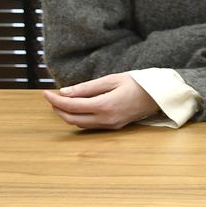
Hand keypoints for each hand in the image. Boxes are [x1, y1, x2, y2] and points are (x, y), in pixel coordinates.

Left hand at [42, 74, 162, 129]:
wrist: (160, 95)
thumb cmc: (138, 83)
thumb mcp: (111, 80)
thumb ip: (87, 88)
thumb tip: (65, 92)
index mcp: (104, 105)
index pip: (71, 105)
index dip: (55, 100)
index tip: (45, 93)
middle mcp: (106, 119)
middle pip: (72, 119)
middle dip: (58, 109)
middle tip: (51, 98)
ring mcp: (110, 125)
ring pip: (79, 124)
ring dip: (67, 115)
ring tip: (62, 102)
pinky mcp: (114, 127)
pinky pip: (90, 125)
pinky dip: (79, 118)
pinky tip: (78, 108)